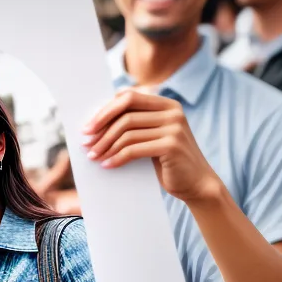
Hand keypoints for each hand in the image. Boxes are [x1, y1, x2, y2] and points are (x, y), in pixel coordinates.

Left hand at [83, 89, 220, 203]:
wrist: (196, 183)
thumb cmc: (167, 161)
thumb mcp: (152, 137)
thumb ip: (135, 125)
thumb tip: (96, 124)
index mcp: (167, 104)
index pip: (128, 97)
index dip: (105, 111)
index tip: (87, 128)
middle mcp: (173, 112)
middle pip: (125, 114)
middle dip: (101, 128)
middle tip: (86, 143)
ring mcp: (174, 128)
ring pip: (127, 132)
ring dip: (105, 146)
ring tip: (93, 157)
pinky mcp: (171, 145)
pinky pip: (134, 149)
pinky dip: (116, 158)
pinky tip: (106, 165)